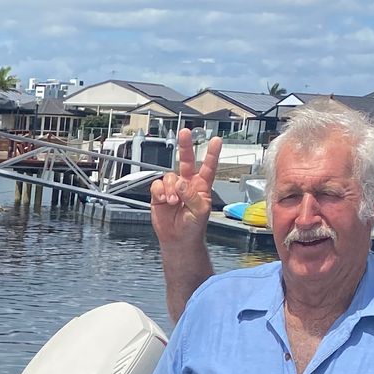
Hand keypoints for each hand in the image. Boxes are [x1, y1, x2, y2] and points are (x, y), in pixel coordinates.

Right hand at [150, 129, 221, 246]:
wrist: (178, 240)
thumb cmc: (193, 227)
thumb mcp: (200, 211)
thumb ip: (192, 195)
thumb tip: (180, 183)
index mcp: (202, 186)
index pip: (208, 167)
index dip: (212, 154)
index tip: (216, 141)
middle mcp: (187, 183)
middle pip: (186, 160)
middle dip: (185, 146)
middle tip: (185, 133)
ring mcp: (173, 188)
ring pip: (169, 176)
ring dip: (170, 188)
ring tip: (173, 201)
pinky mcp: (160, 194)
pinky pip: (157, 185)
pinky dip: (160, 191)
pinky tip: (164, 199)